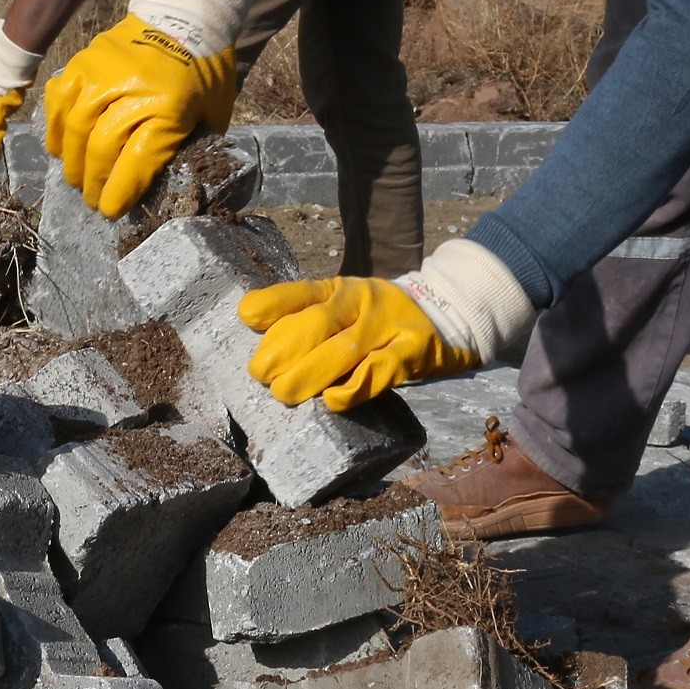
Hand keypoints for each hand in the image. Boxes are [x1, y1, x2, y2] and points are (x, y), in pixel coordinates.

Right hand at [42, 14, 234, 218]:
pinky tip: (59, 148)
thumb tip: (168, 182)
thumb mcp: (213, 113)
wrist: (187, 13)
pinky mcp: (83, 60)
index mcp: (168, 107)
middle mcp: (131, 89)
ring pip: (75, 127)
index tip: (110, 210)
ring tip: (76, 178)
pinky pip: (59, 99)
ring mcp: (101, 72)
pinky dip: (54, 127)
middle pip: (102, 147)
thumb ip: (190, 146)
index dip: (120, 191)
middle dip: (94, 182)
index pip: (136, 161)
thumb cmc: (204, 69)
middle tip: (92, 199)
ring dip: (72, 160)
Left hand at [240, 276, 475, 410]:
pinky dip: (353, 388)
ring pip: (345, 348)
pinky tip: (331, 400)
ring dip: (310, 373)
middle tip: (260, 374)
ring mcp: (387, 325)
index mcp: (339, 288)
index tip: (247, 316)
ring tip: (283, 392)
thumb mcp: (343, 306)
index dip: (274, 303)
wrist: (443, 317)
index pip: (302, 292)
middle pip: (319, 321)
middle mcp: (362, 301)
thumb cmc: (375, 319)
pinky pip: (379, 372)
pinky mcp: (411, 352)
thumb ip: (305, 316)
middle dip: (285, 349)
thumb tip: (253, 328)